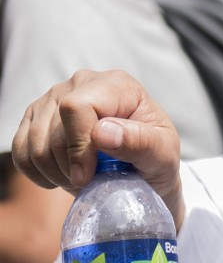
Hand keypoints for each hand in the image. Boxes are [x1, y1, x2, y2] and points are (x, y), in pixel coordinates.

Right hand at [11, 70, 184, 229]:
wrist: (144, 166)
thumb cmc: (156, 157)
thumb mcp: (162, 154)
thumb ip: (140, 142)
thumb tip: (101, 132)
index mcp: (116, 84)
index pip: (76, 107)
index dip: (77, 146)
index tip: (87, 174)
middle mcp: (82, 82)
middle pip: (53, 128)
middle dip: (68, 166)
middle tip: (91, 180)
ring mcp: (55, 97)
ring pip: (33, 142)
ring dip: (54, 172)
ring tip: (81, 179)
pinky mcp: (37, 117)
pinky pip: (20, 149)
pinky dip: (36, 172)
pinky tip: (60, 177)